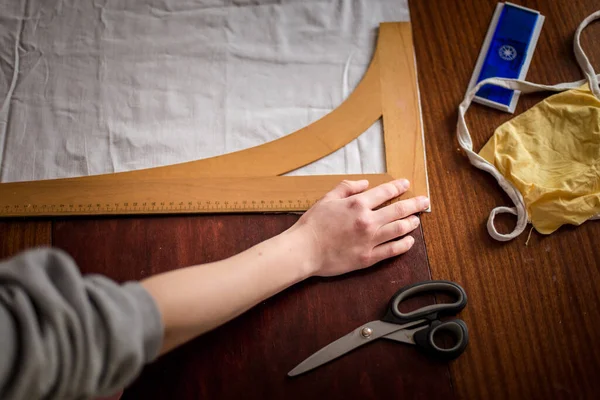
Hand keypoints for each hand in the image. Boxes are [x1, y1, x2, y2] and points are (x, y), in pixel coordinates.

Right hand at [289, 179, 428, 276]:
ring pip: (400, 230)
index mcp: (358, 204)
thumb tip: (365, 183)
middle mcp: (368, 221)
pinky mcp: (368, 258)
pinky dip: (404, 244)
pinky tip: (409, 240)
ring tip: (417, 220)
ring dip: (411, 223)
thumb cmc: (313, 224)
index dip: (398, 187)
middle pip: (399, 210)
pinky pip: (392, 250)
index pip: (385, 192)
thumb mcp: (327, 198)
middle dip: (415, 204)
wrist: (304, 250)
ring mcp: (370, 240)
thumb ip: (347, 188)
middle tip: (424, 201)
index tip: (406, 184)